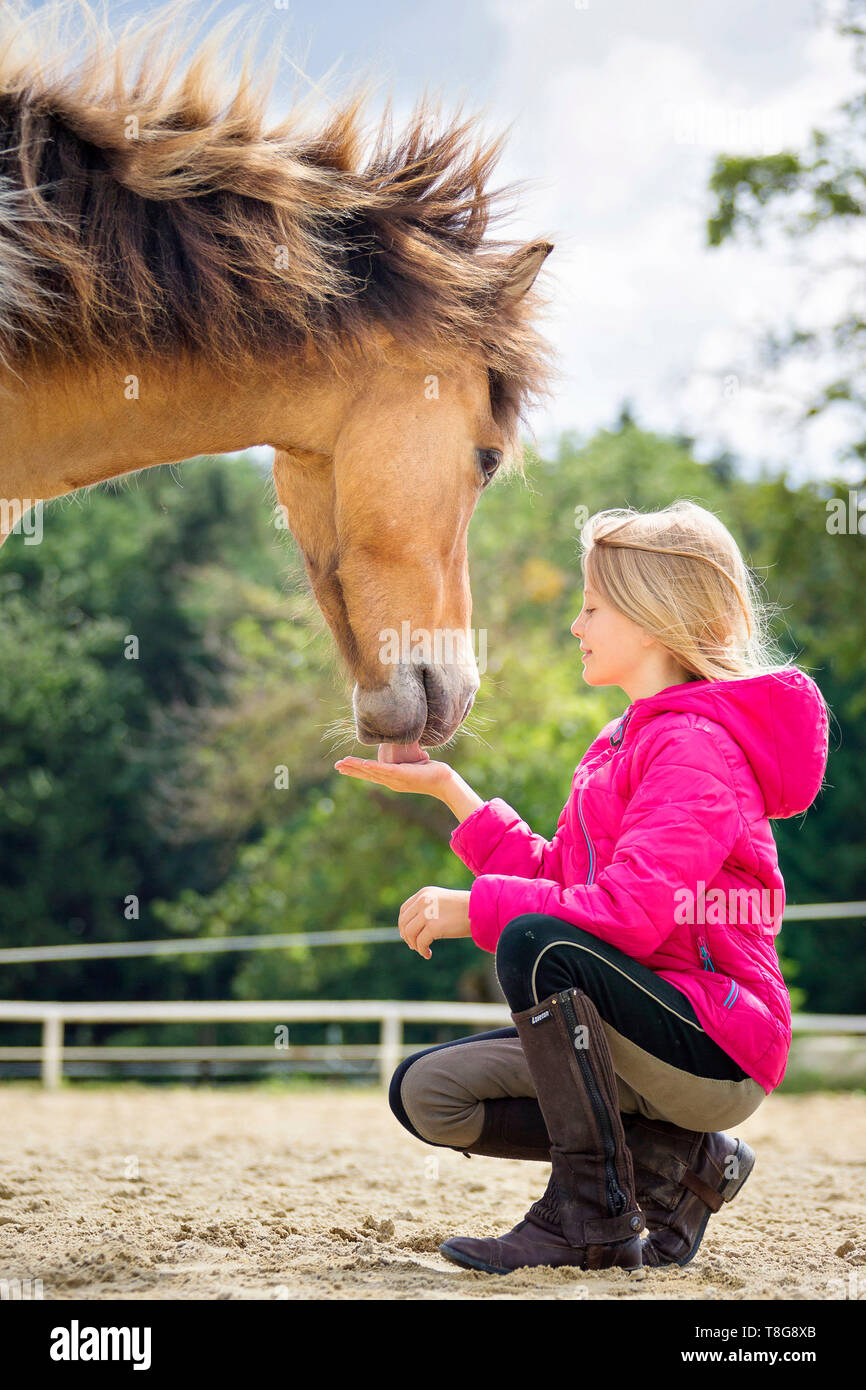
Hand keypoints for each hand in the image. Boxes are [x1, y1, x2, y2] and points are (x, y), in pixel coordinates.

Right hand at [334, 747, 454, 800]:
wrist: (443, 780)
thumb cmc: (431, 771)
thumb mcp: (413, 764)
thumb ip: (404, 759)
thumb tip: (402, 748)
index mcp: (392, 780)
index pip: (370, 774)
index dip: (356, 770)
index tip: (342, 767)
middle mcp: (391, 782)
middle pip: (366, 775)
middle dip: (351, 770)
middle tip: (336, 766)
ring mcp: (396, 779)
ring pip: (372, 772)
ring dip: (356, 768)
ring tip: (343, 764)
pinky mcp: (403, 775)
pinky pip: (384, 770)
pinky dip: (372, 767)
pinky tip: (363, 764)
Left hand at [398, 886, 471, 959]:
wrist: (481, 909)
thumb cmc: (466, 908)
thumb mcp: (442, 902)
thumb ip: (428, 909)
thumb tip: (414, 928)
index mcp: (425, 893)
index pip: (404, 910)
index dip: (403, 924)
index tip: (407, 934)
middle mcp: (423, 901)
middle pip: (404, 922)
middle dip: (406, 936)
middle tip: (413, 946)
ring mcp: (427, 913)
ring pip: (410, 933)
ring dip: (414, 944)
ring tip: (422, 950)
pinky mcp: (434, 927)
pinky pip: (420, 942)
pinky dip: (422, 950)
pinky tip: (428, 954)